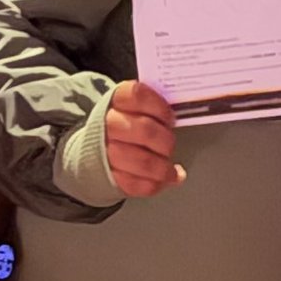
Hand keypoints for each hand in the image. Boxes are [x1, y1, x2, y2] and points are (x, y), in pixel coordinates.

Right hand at [102, 80, 184, 197]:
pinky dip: (156, 183)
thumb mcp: (134, 105)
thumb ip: (155, 105)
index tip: (170, 117)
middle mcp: (108, 125)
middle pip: (145, 130)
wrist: (97, 147)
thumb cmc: (124, 123)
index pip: (138, 95)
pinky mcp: (110, 177)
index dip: (159, 107)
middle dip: (166, 140)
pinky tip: (165, 178)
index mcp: (116, 101)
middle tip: (169, 143)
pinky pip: (137, 184)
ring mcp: (107, 153)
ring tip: (170, 168)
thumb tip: (183, 110)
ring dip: (163, 167)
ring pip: (144, 162)